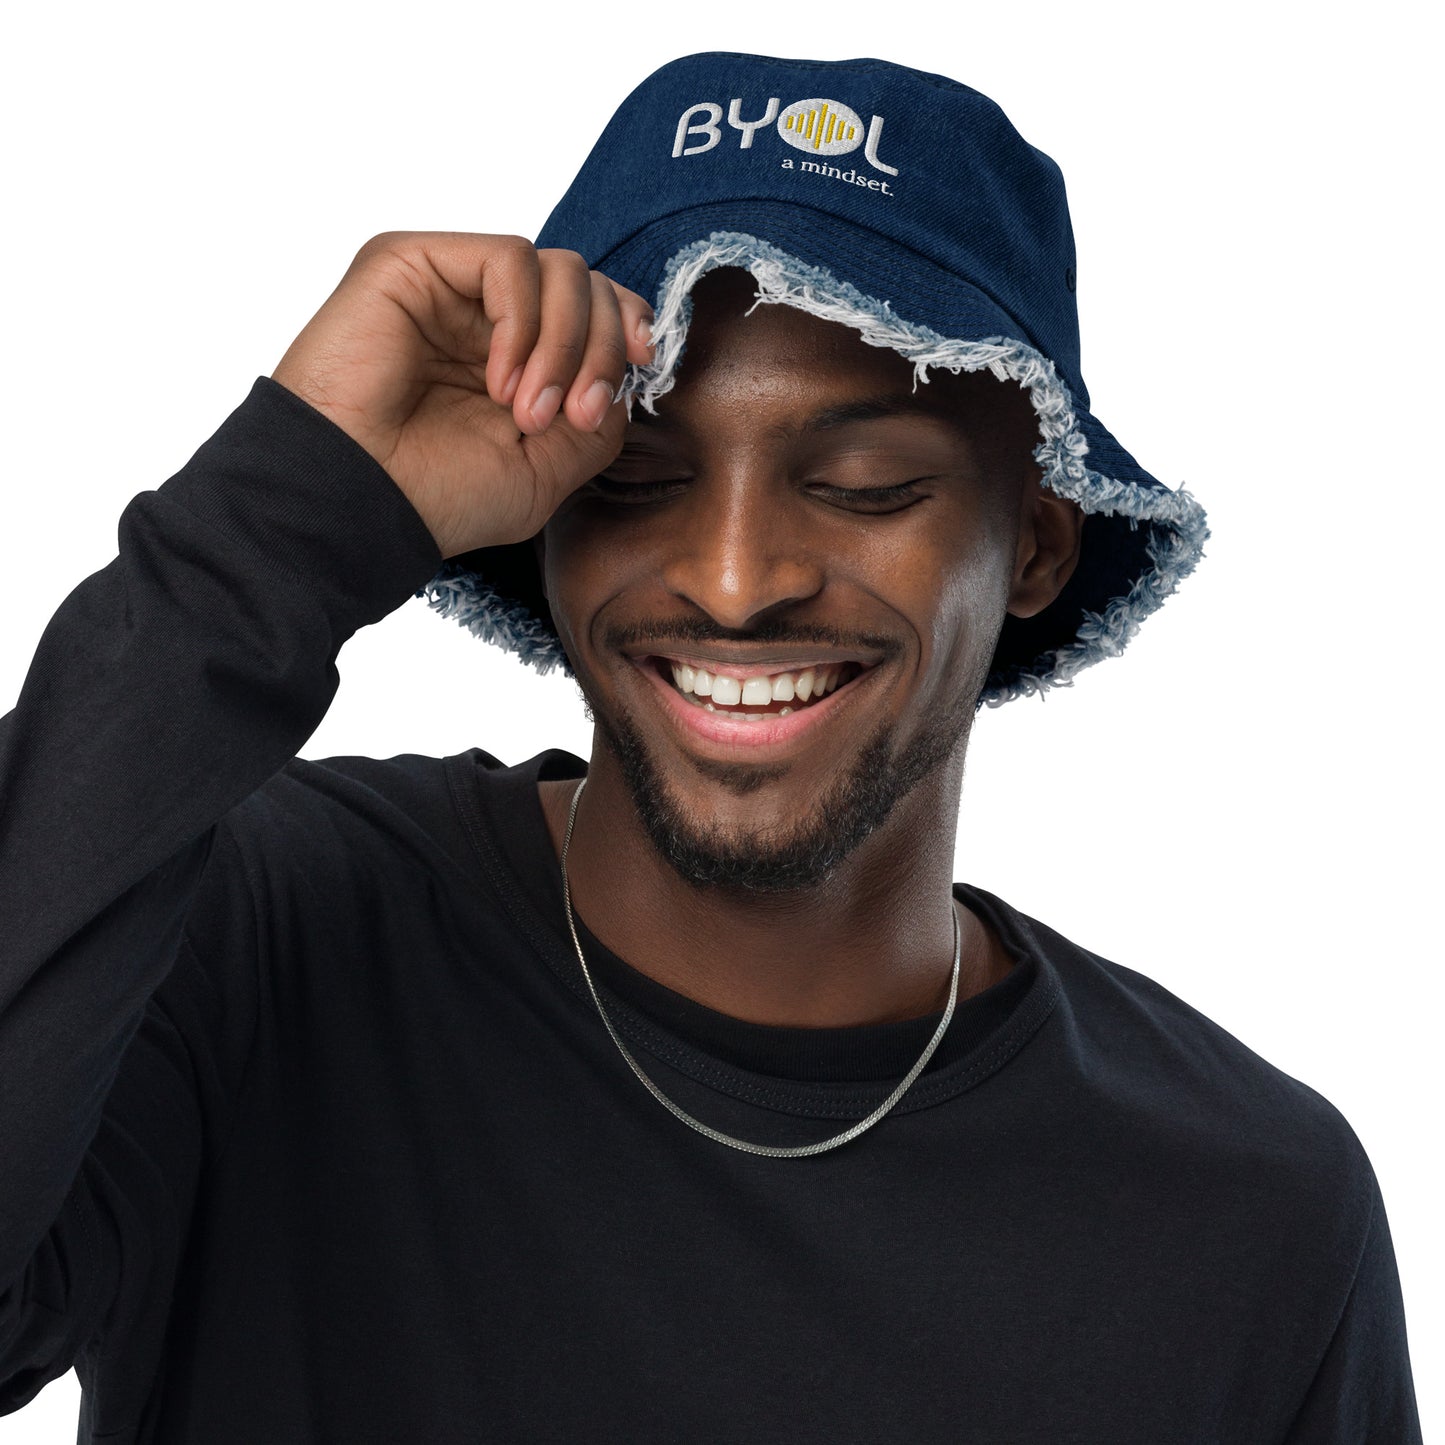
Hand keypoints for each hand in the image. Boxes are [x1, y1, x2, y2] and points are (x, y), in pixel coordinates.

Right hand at [271, 232, 653, 556]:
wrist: (358, 503)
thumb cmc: (437, 498)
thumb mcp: (544, 472)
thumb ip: (596, 420)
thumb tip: (625, 376)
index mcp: (514, 360)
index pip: (594, 309)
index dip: (630, 327)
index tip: (646, 366)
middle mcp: (483, 318)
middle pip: (586, 284)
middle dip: (602, 349)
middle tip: (574, 415)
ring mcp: (448, 289)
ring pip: (557, 268)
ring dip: (564, 344)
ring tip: (527, 411)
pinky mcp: (412, 262)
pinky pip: (508, 259)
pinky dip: (524, 321)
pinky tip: (498, 379)